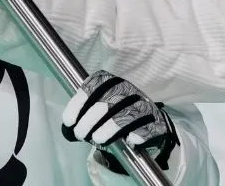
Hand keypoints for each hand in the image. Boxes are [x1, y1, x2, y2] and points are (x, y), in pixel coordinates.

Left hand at [62, 70, 178, 170]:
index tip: (69, 120)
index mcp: (115, 84)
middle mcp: (131, 91)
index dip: (81, 101)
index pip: (98, 84)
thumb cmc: (116, 118)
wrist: (147, 126)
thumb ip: (84, 115)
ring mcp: (146, 106)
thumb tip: (67, 129)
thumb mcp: (100, 112)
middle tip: (81, 134)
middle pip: (110, 100)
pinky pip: (148, 127)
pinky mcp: (157, 123)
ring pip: (128, 114)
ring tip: (97, 139)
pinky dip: (138, 133)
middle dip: (91, 119)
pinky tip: (129, 141)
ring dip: (110, 128)